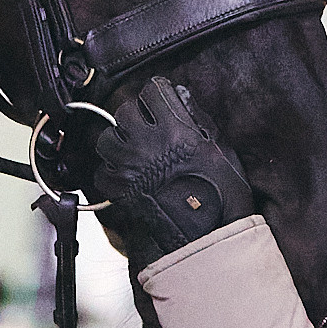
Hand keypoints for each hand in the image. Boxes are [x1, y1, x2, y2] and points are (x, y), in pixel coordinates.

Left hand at [91, 77, 255, 260]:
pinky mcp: (121, 191)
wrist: (210, 236)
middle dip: (135, 115)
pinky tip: (128, 175)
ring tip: (134, 150)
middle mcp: (149, 143)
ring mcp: (131, 167)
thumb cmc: (223, 196)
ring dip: (119, 141)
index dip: (157, 95)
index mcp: (176, 128)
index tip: (161, 102)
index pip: (153, 91)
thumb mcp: (222, 149)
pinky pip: (103, 172)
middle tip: (148, 127)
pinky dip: (112, 172)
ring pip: (107, 139)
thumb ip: (199, 118)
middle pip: (125, 111)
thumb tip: (181, 95)